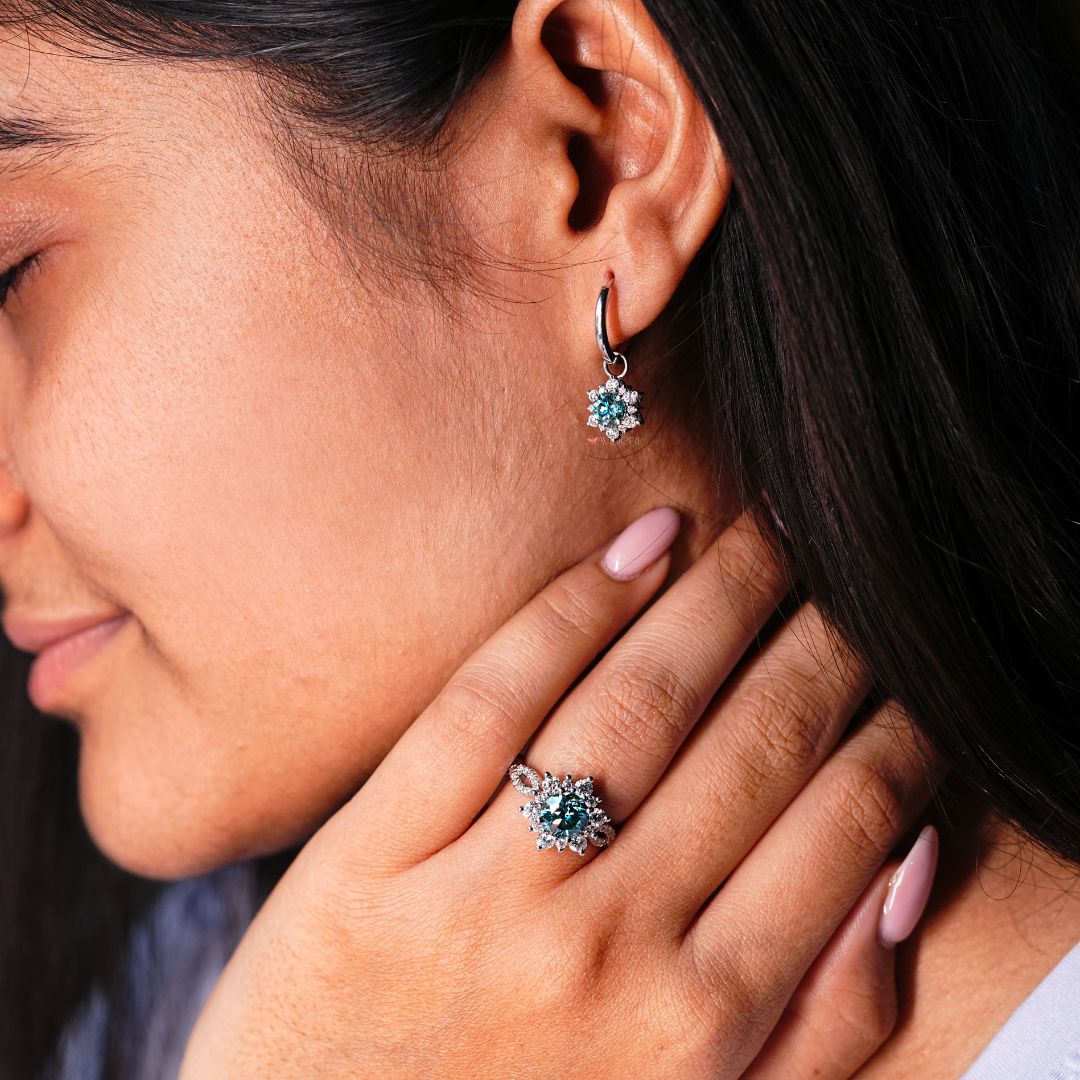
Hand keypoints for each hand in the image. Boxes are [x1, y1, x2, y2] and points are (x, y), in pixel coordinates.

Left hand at [179, 507, 943, 1078]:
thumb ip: (823, 1022)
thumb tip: (906, 865)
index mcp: (698, 1026)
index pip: (843, 825)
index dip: (895, 726)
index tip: (906, 672)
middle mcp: (603, 950)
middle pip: (753, 744)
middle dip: (825, 639)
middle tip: (850, 573)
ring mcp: (481, 897)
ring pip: (635, 704)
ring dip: (720, 598)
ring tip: (768, 531)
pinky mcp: (372, 857)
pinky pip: (489, 700)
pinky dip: (573, 609)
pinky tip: (637, 546)